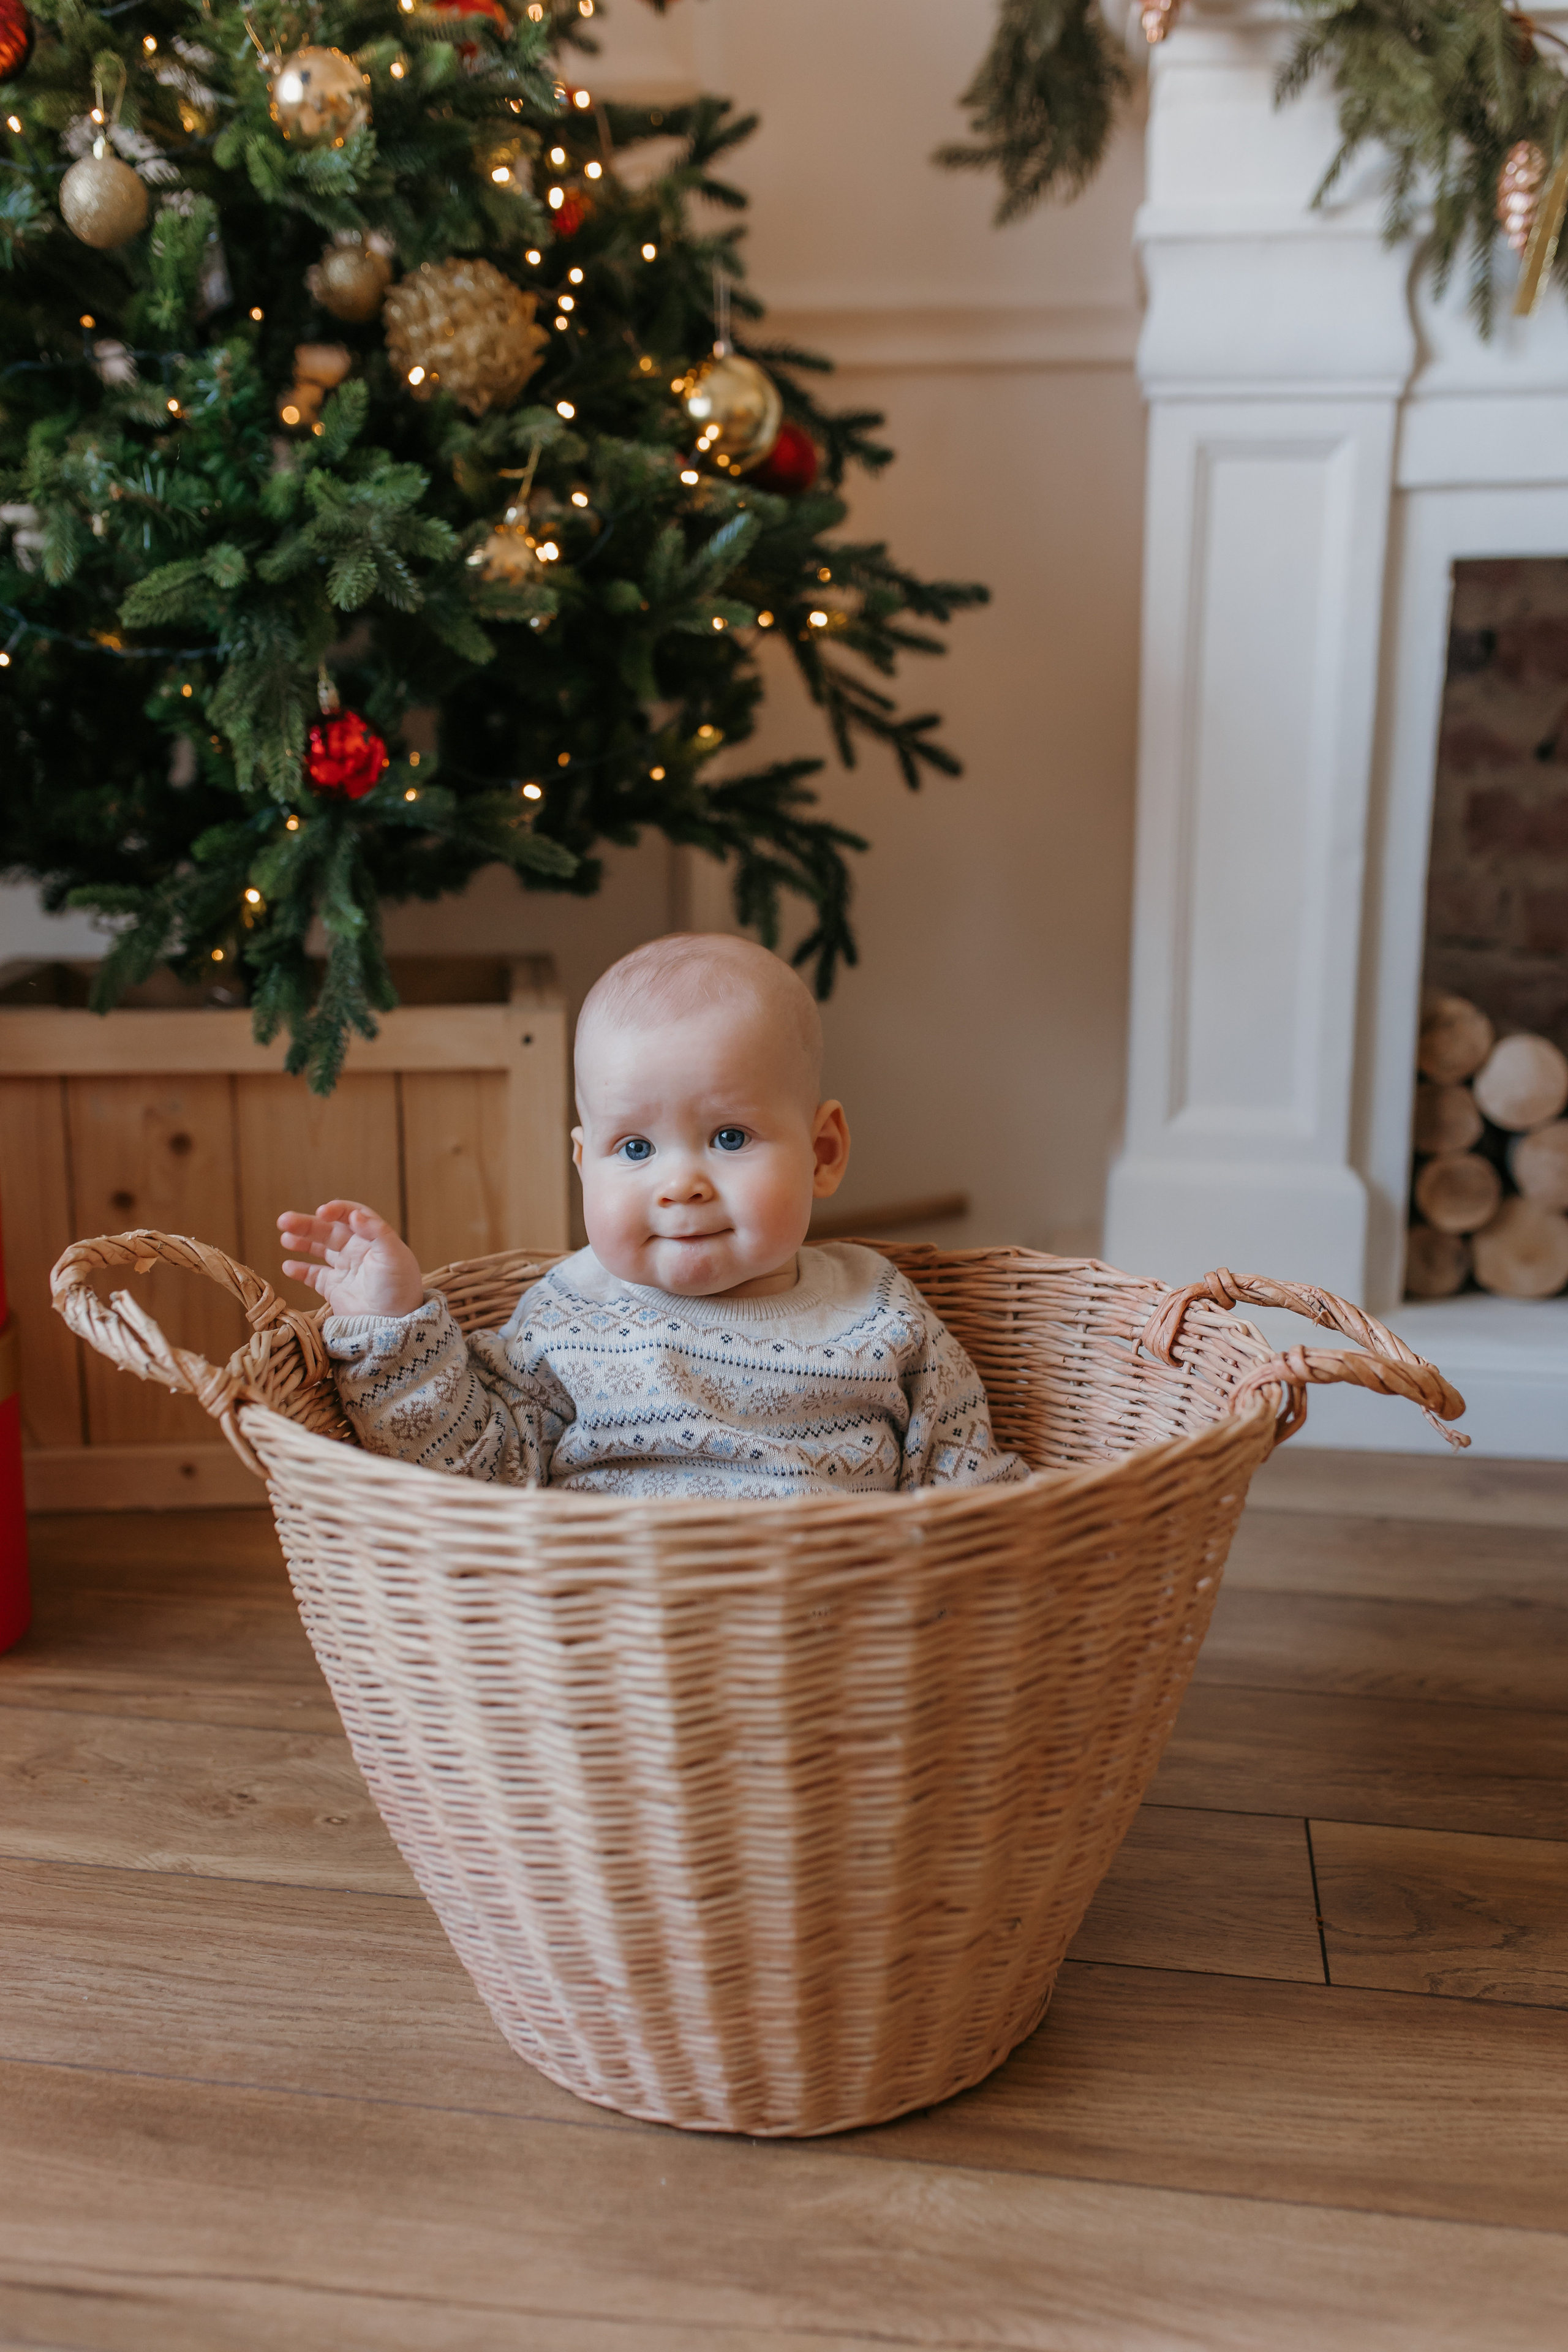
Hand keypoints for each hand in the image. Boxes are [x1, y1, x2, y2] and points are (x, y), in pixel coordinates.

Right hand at [277, 1200, 423, 1320]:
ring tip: (285, 1238)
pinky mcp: (334, 1288)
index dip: (336, 1211)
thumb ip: (377, 1232)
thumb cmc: (399, 1288)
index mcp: (373, 1239)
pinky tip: (287, 1266)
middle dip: (307, 1224)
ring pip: (318, 1249)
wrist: (394, 1325)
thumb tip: (355, 1215)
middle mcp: (357, 1250)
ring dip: (301, 1242)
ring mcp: (344, 1269)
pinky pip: (313, 1275)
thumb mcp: (394, 1257)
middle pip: (328, 1230)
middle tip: (284, 1221)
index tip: (322, 1211)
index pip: (351, 1216)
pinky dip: (300, 1270)